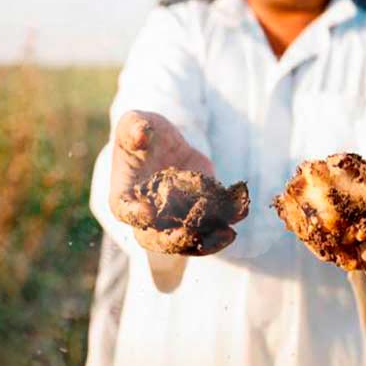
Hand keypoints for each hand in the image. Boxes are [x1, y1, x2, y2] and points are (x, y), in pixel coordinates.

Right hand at [109, 110, 242, 255]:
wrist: (164, 143)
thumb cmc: (142, 134)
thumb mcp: (134, 124)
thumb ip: (133, 128)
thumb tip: (140, 133)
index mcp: (124, 196)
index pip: (125, 211)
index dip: (135, 214)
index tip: (149, 213)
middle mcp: (147, 216)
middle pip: (154, 239)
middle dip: (173, 240)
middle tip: (190, 235)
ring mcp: (172, 220)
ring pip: (186, 241)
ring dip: (206, 242)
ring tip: (227, 233)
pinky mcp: (196, 214)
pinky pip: (210, 227)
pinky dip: (225, 222)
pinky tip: (240, 213)